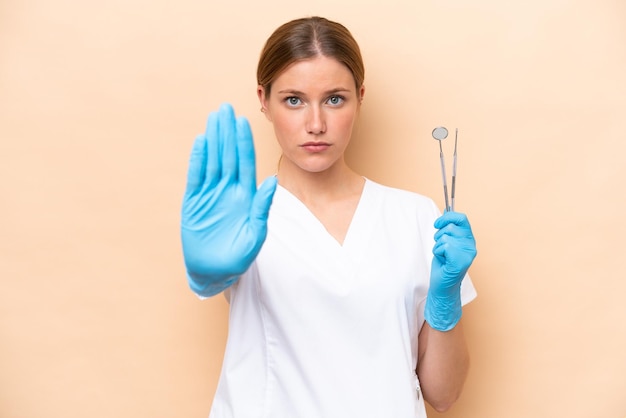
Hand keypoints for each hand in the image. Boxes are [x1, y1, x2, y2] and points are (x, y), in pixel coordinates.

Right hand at [181, 103, 276, 296]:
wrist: (214, 273)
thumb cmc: (238, 257)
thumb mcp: (255, 234)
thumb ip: (261, 207)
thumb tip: (272, 181)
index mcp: (245, 197)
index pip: (245, 163)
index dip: (243, 142)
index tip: (243, 121)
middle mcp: (228, 191)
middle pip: (227, 155)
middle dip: (227, 132)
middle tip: (226, 109)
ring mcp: (210, 195)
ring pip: (212, 161)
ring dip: (213, 140)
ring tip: (213, 118)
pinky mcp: (193, 203)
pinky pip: (196, 177)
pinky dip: (197, 160)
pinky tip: (200, 142)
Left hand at [424, 212, 476, 330]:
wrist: (442, 286)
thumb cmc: (443, 265)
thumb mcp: (446, 242)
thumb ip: (448, 228)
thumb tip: (446, 211)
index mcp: (469, 239)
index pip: (462, 218)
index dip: (448, 217)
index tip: (437, 223)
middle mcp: (471, 245)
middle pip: (450, 227)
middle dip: (438, 236)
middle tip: (441, 248)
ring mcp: (468, 253)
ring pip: (445, 236)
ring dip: (437, 246)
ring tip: (442, 256)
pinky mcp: (461, 260)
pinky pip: (444, 246)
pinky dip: (438, 252)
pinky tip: (442, 261)